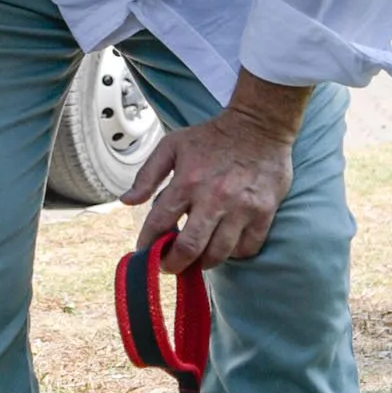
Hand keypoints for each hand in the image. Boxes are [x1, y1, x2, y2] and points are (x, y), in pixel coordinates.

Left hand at [124, 77, 307, 271]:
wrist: (259, 126)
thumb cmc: (211, 137)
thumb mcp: (172, 146)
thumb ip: (147, 175)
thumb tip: (127, 201)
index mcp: (187, 181)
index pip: (159, 223)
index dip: (148, 243)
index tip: (146, 251)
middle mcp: (214, 198)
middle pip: (189, 248)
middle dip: (173, 264)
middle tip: (169, 266)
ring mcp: (241, 208)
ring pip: (218, 253)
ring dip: (203, 262)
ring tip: (196, 259)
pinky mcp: (264, 212)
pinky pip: (247, 248)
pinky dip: (233, 254)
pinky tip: (225, 246)